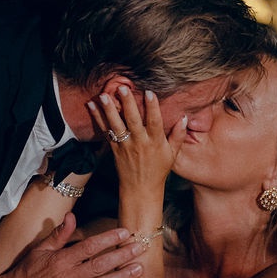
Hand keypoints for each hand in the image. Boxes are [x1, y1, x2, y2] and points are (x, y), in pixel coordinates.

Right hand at [0, 213, 145, 277]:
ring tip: (137, 270)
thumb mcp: (40, 250)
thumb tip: (71, 217)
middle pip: (99, 265)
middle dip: (121, 256)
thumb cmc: (26, 273)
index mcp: (60, 260)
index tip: (123, 233)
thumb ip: (59, 235)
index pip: (89, 247)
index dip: (108, 239)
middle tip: (138, 249)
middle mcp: (67, 277)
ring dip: (121, 277)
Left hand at [89, 86, 184, 200]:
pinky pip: (105, 131)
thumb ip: (178, 135)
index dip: (152, 107)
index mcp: (155, 142)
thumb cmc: (158, 170)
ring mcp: (125, 145)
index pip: (154, 122)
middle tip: (123, 88)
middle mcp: (139, 142)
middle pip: (133, 121)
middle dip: (128, 104)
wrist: (140, 189)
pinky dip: (97, 118)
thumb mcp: (172, 154)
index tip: (149, 92)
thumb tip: (185, 118)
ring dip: (109, 109)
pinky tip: (91, 105)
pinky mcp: (114, 148)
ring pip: (116, 125)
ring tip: (104, 95)